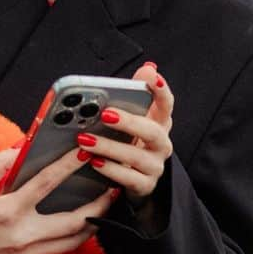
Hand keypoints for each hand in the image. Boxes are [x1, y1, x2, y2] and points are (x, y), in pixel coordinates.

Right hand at [0, 147, 115, 253]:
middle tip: (113, 192)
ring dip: (90, 227)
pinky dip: (61, 239)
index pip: (46, 183)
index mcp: (8, 211)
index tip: (84, 153)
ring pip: (70, 242)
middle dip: (98, 206)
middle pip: (73, 222)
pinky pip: (50, 252)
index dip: (68, 166)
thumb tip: (17, 149)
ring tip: (102, 212)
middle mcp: (22, 235)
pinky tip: (67, 229)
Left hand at [77, 63, 173, 205]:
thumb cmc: (129, 144)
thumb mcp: (131, 120)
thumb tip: (148, 67)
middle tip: (105, 114)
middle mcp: (161, 144)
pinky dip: (110, 170)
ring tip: (85, 140)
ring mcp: (154, 166)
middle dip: (129, 121)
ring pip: (136, 156)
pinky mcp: (144, 185)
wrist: (134, 182)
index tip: (152, 77)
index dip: (162, 91)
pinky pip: (128, 178)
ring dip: (109, 147)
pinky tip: (94, 162)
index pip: (167, 104)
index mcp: (159, 123)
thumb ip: (135, 95)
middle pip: (152, 131)